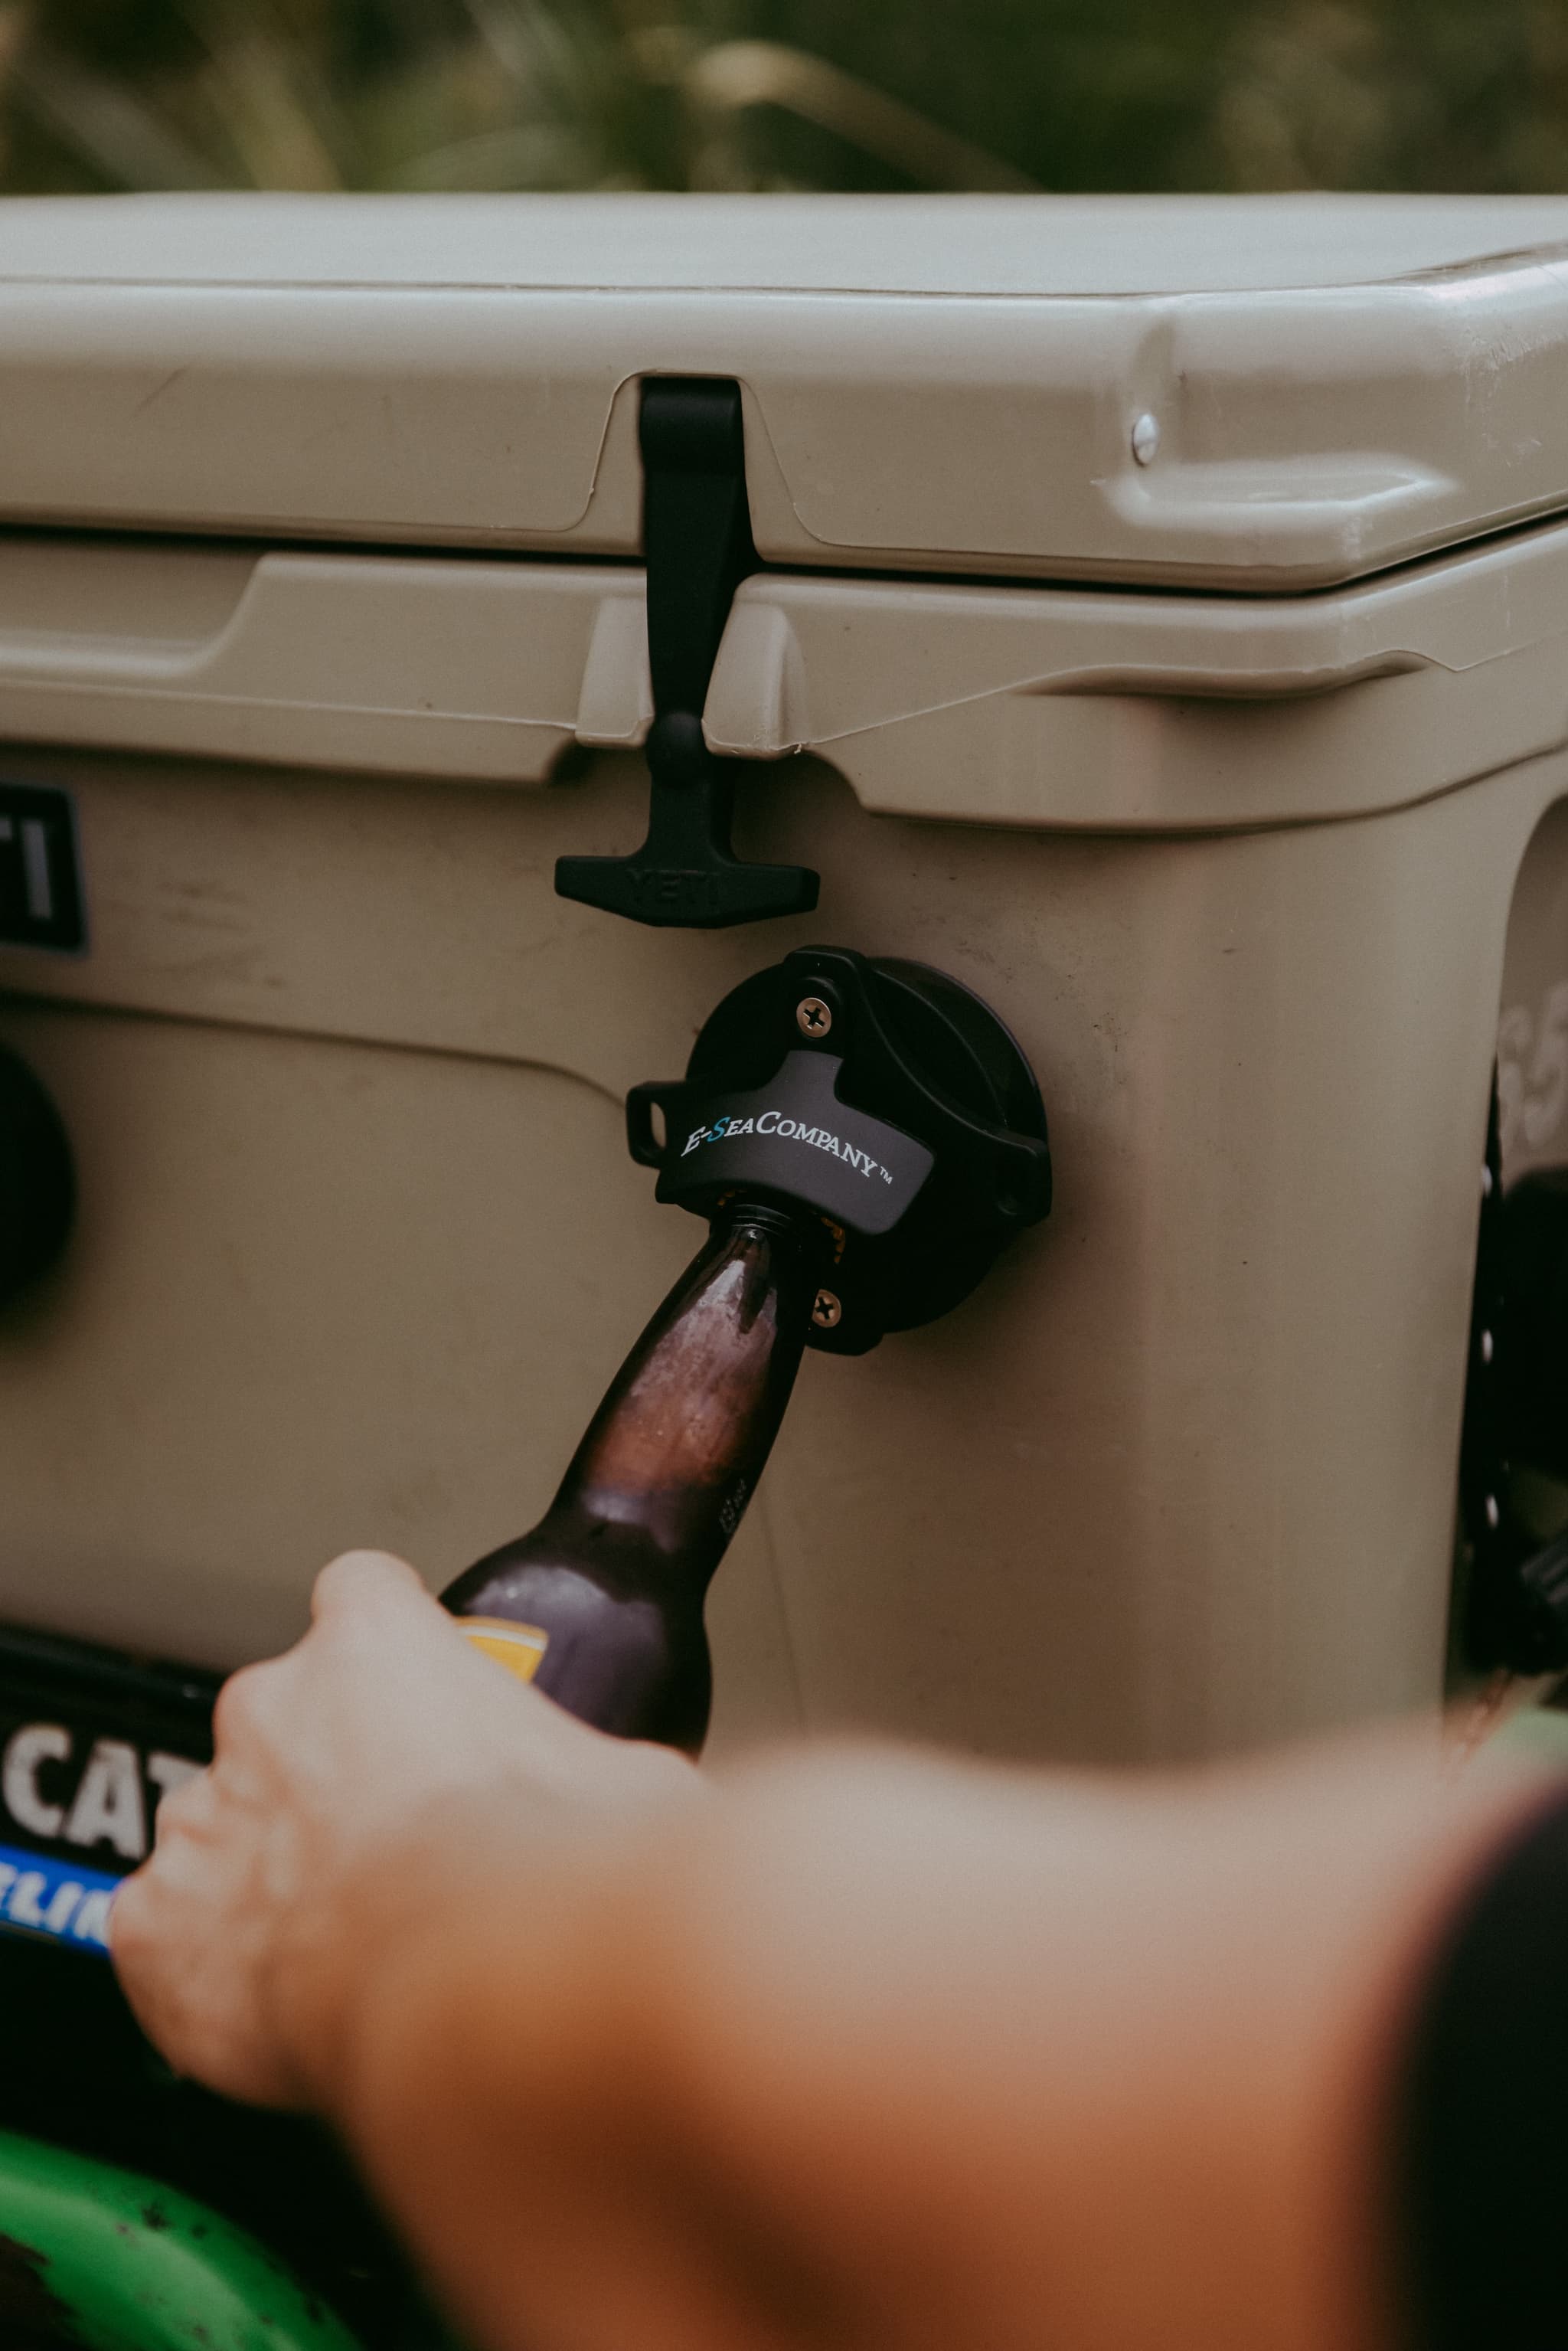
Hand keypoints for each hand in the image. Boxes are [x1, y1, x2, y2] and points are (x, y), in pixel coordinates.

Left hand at [111, 1550, 697, 2109]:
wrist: (475, 1991)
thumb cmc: (548, 1875)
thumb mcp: (637, 1783)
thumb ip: (601, 1766)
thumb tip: (646, 1801)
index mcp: (376, 1643)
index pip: (358, 1592)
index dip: (386, 1646)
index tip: (409, 1691)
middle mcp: (271, 1705)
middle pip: (282, 1718)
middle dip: (330, 1778)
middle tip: (402, 1854)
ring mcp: (206, 1811)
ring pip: (222, 1828)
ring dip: (270, 1873)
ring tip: (352, 1943)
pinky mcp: (154, 1921)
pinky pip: (164, 1933)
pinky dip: (209, 1967)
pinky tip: (283, 2003)